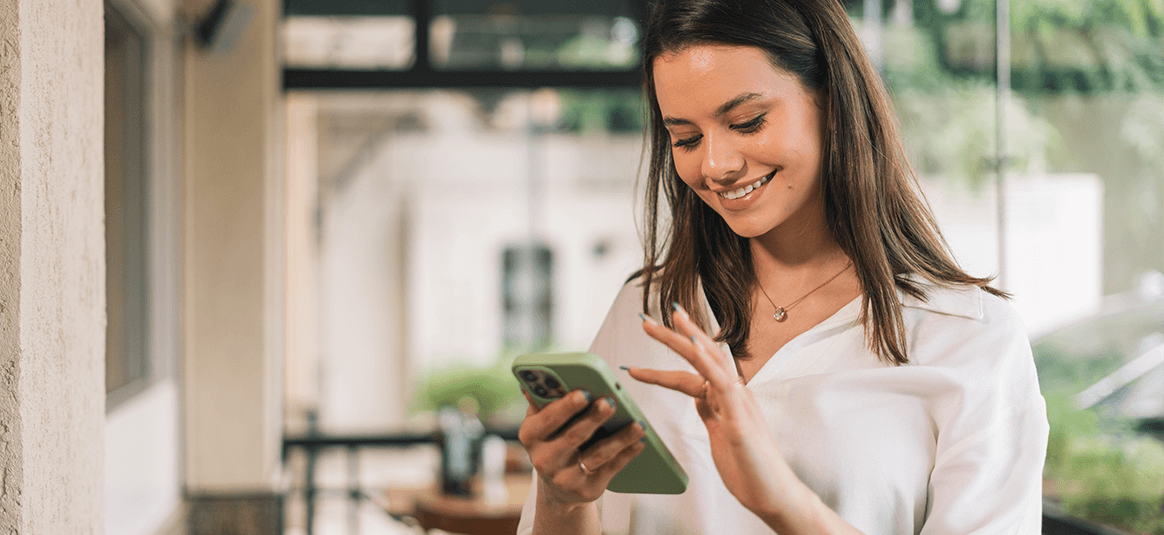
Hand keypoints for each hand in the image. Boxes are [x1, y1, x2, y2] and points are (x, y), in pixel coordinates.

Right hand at [517, 389, 645, 509]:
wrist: (557, 487)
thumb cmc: (552, 441)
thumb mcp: (541, 422)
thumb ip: (542, 400)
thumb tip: (539, 374)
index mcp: (530, 436)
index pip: (548, 419)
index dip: (566, 406)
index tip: (584, 392)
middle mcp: (544, 459)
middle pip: (574, 436)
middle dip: (594, 418)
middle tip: (611, 402)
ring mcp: (565, 477)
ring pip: (597, 454)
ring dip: (619, 438)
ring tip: (637, 424)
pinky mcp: (587, 489)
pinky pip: (611, 468)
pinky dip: (627, 454)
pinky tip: (640, 441)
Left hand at [628, 305, 795, 520]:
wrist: (774, 496)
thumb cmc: (750, 469)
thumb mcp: (721, 434)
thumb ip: (710, 413)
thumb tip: (698, 397)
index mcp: (728, 397)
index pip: (695, 367)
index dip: (674, 352)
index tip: (654, 333)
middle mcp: (735, 393)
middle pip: (701, 355)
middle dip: (673, 335)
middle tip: (645, 320)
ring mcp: (739, 403)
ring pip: (710, 360)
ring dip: (685, 338)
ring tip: (663, 321)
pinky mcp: (740, 417)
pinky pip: (721, 382)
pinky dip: (706, 361)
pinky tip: (692, 345)